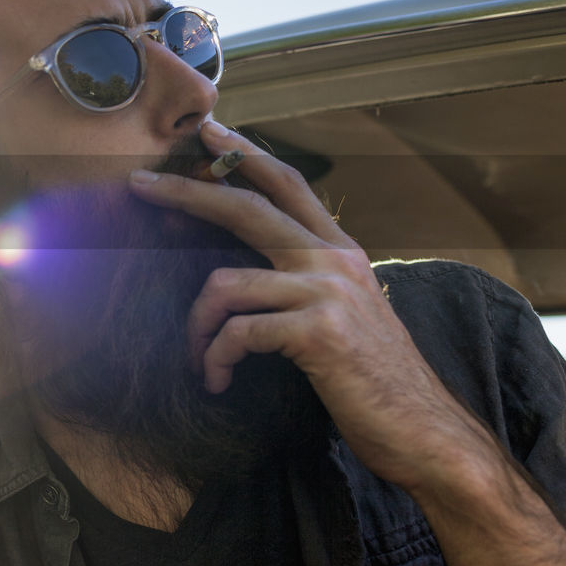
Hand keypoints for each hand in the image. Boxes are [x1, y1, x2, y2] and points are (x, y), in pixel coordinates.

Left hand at [127, 119, 490, 491]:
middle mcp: (335, 261)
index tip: (207, 133)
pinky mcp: (319, 332)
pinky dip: (215, 359)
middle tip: (141, 185)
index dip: (246, 154)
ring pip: (225, 283)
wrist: (424, 432)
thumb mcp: (346, 315)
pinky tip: (217, 381)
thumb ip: (307, 284)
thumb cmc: (374, 381)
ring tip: (199, 360)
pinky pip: (238, 332)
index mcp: (341, 252)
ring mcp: (328, 293)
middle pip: (247, 207)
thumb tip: (252, 273)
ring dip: (196, 328)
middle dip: (187, 192)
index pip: (288, 184)